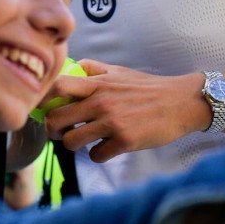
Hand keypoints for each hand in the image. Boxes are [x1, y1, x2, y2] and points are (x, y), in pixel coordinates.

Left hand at [43, 62, 207, 162]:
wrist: (180, 102)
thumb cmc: (148, 87)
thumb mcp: (119, 71)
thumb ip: (94, 69)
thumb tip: (72, 68)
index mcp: (98, 83)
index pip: (57, 87)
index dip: (43, 99)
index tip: (44, 108)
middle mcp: (101, 102)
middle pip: (56, 120)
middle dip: (53, 129)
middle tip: (60, 132)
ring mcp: (112, 123)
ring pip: (71, 142)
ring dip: (74, 144)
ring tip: (84, 140)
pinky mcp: (125, 141)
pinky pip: (96, 155)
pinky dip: (98, 154)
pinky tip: (106, 147)